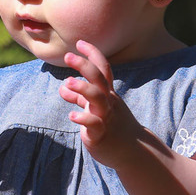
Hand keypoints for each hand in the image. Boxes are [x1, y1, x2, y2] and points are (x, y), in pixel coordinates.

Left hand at [59, 40, 144, 168]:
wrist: (132, 152)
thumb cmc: (112, 126)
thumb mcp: (96, 108)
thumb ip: (79, 97)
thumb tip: (63, 86)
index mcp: (108, 94)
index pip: (103, 69)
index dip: (92, 54)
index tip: (79, 42)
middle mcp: (108, 102)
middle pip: (99, 78)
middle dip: (84, 65)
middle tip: (68, 56)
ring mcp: (106, 117)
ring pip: (97, 98)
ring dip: (83, 88)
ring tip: (67, 82)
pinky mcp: (102, 134)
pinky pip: (94, 123)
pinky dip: (83, 118)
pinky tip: (72, 115)